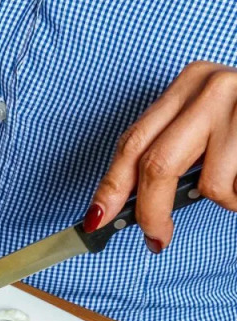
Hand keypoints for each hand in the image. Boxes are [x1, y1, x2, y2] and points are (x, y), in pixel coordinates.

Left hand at [85, 61, 236, 251]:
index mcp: (192, 83)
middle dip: (151, 211)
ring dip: (226, 200)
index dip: (111, 185)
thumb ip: (173, 150)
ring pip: (212, 183)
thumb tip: (125, 201)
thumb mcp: (211, 124)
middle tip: (156, 238)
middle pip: (158, 165)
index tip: (96, 218)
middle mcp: (216, 86)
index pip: (133, 142)